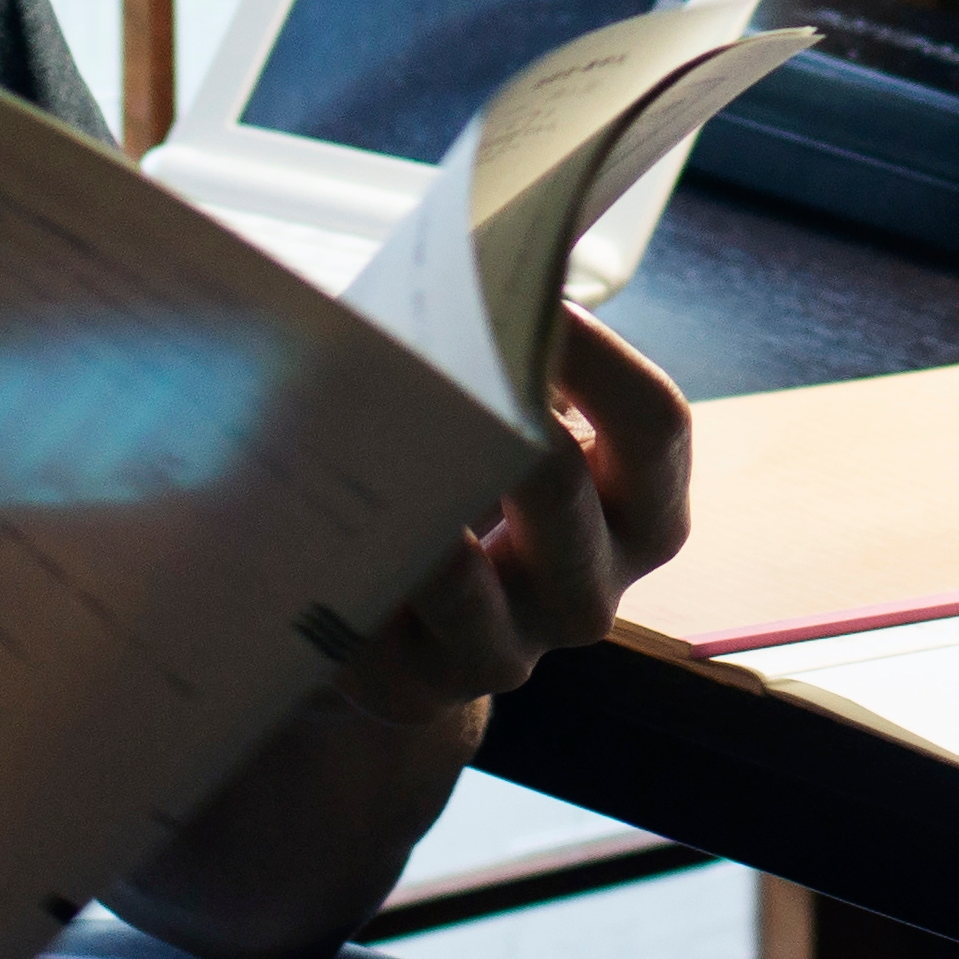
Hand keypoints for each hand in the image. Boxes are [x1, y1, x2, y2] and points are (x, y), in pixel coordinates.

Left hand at [329, 313, 693, 726]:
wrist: (404, 621)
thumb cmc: (461, 475)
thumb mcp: (504, 422)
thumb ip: (500, 356)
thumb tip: (454, 268)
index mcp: (638, 511)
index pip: (655, 427)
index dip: (601, 355)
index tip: (535, 292)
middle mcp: (588, 592)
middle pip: (564, 493)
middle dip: (501, 417)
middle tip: (439, 358)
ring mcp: (505, 652)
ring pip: (465, 585)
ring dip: (409, 506)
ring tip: (359, 439)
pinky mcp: (414, 690)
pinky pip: (373, 631)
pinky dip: (338, 566)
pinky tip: (303, 514)